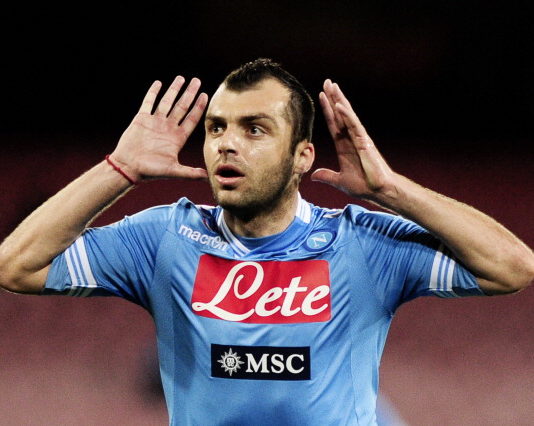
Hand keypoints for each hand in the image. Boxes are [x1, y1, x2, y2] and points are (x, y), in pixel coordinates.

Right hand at [110, 76, 208, 181]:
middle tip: (197, 81)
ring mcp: (155, 122)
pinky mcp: (142, 119)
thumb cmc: (150, 171)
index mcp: (177, 138)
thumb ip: (191, 173)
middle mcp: (168, 128)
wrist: (128, 167)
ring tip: (182, 78)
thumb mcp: (174, 171)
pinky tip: (159, 83)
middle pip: (182, 106)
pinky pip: (148, 102)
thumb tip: (207, 177)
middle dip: (190, 93)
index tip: (205, 95)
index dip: (199, 107)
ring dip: (174, 90)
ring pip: (167, 102)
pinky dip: (153, 92)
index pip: (192, 119)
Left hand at [311, 80, 397, 202]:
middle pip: (340, 115)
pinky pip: (354, 126)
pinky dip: (347, 115)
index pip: (333, 124)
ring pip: (347, 115)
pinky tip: (339, 105)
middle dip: (333, 98)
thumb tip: (314, 176)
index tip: (321, 96)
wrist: (378, 191)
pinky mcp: (365, 142)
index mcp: (344, 146)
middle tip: (327, 82)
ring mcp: (359, 139)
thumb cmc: (364, 185)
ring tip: (332, 86)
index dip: (327, 110)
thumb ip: (327, 176)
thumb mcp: (340, 181)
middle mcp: (351, 139)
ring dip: (339, 100)